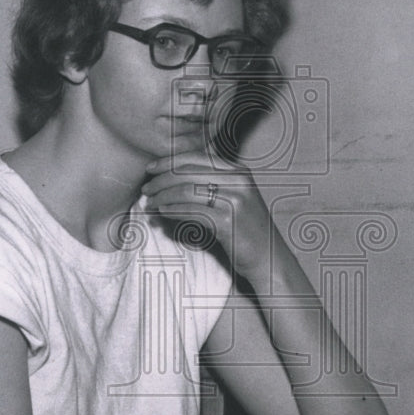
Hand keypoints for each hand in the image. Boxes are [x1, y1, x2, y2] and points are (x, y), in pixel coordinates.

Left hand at [141, 150, 271, 278]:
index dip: (169, 161)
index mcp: (238, 171)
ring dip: (162, 197)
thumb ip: (212, 183)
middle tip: (146, 189)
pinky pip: (191, 212)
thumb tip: (172, 175)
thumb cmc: (245, 228)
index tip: (150, 169)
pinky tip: (162, 213)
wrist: (268, 256)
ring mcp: (234, 200)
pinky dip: (173, 211)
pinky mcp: (227, 221)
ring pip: (186, 191)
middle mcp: (238, 181)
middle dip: (161, 180)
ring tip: (150, 204)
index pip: (196, 158)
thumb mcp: (234, 197)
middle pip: (188, 173)